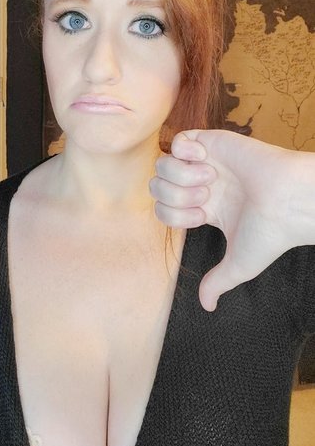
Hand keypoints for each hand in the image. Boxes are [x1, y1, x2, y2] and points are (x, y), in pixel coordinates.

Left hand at [150, 130, 314, 311]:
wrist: (289, 201)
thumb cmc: (269, 232)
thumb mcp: (239, 265)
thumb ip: (217, 282)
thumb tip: (206, 307)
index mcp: (203, 209)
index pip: (162, 210)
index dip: (173, 216)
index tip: (203, 217)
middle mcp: (200, 185)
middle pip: (156, 187)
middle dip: (174, 196)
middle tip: (205, 197)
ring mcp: (205, 162)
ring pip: (163, 164)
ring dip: (182, 175)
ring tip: (209, 179)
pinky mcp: (213, 141)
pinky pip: (179, 139)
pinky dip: (185, 151)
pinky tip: (205, 159)